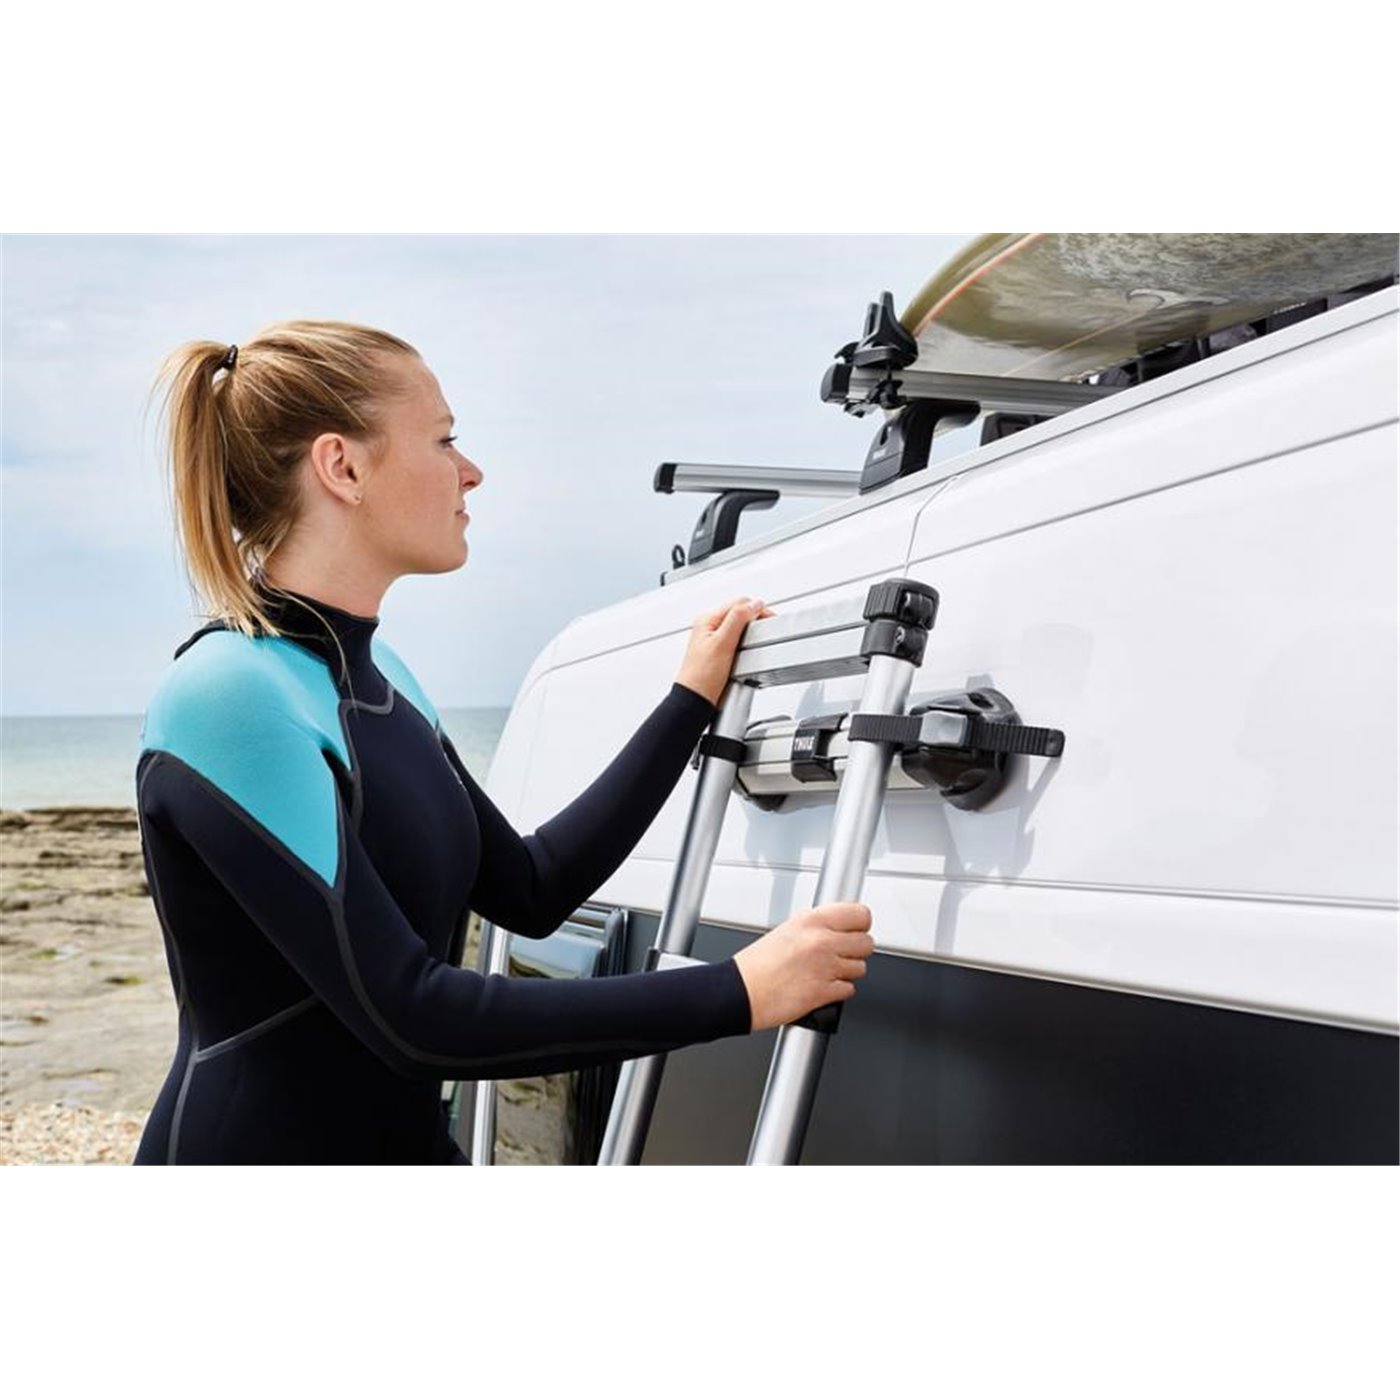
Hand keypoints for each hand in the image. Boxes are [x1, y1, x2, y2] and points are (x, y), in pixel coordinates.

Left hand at [675, 596, 774, 707]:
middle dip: (755, 620)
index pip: (739, 603)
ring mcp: (714, 638)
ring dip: (751, 633)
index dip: (757, 609)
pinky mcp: (719, 651)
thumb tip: (754, 604)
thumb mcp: (722, 643)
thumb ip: (738, 619)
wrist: (696, 699)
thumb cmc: (702, 676)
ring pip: (740, 626)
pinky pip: (737, 640)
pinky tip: (746, 653)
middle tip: (765, 633)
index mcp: (708, 619)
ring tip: (754, 645)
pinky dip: (746, 644)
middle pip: (740, 612)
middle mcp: (709, 626)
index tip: (769, 620)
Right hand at [731, 903, 874, 1030]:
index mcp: (812, 921)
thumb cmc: (757, 965)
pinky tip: (822, 985)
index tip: (857, 929)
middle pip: (866, 943)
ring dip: (847, 972)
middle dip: (856, 951)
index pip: (860, 915)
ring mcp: (825, 967)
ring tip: (826, 971)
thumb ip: (817, 927)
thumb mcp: (787, 930)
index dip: (860, 925)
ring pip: (860, 968)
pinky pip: (849, 990)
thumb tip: (840, 928)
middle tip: (841, 954)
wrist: (740, 992)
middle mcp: (821, 941)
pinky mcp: (825, 992)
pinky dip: (839, 991)